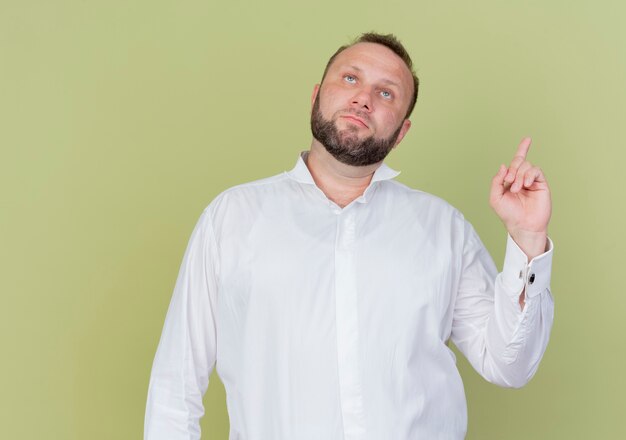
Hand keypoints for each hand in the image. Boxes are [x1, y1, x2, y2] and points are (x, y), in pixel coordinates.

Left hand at [489, 137, 550, 259]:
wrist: (522, 225)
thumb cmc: (508, 214)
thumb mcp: (495, 197)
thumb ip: (496, 181)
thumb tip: (504, 166)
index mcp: (511, 180)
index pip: (516, 162)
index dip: (522, 149)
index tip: (528, 139)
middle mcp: (522, 179)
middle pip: (519, 162)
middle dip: (513, 168)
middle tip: (510, 182)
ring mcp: (532, 181)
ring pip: (527, 166)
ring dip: (519, 175)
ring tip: (517, 188)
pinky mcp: (541, 184)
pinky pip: (536, 171)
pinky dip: (529, 174)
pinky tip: (526, 184)